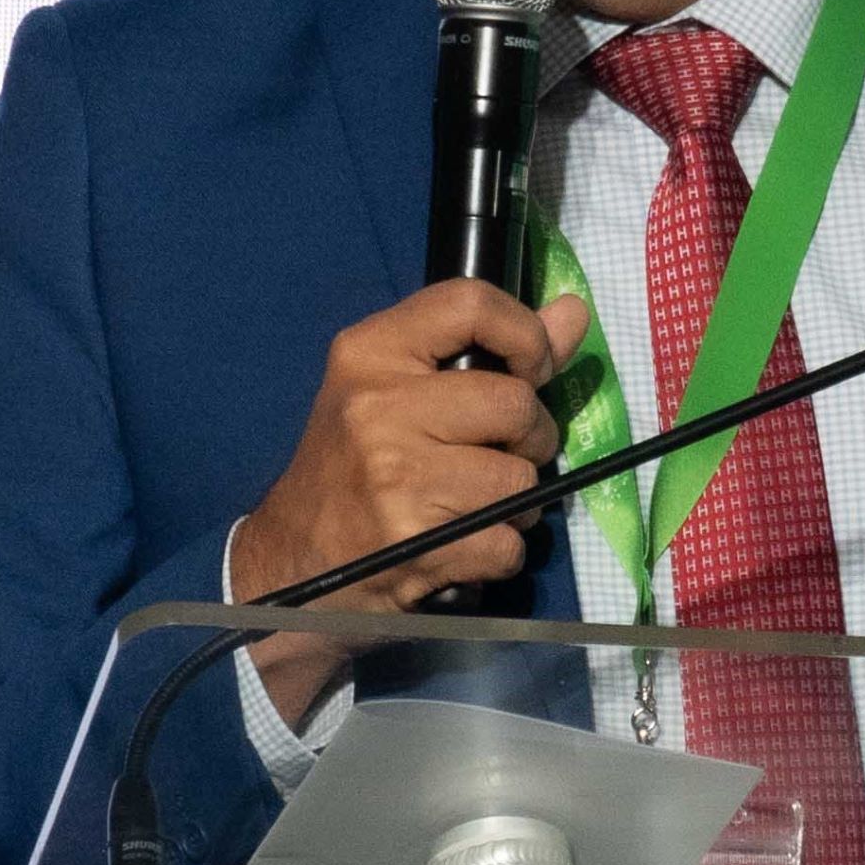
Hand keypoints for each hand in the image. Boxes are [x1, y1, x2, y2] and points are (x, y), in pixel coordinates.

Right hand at [230, 281, 590, 725]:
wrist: (291, 561)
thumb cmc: (354, 467)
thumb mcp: (401, 391)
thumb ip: (493, 350)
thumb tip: (573, 311)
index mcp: (370, 353)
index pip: (470, 303)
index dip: (527, 335)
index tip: (531, 371)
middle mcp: (378, 408)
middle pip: (514, 404)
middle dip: (530, 437)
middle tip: (501, 455)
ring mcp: (395, 479)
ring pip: (520, 480)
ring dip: (516, 503)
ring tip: (474, 506)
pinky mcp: (414, 545)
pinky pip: (508, 543)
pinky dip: (499, 552)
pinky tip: (462, 546)